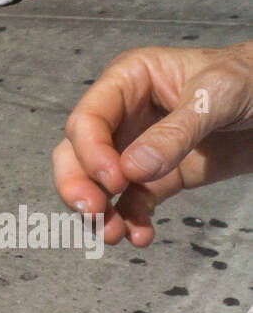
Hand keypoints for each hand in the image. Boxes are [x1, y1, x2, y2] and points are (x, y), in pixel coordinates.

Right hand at [53, 41, 252, 246]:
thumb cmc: (252, 78)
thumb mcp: (218, 95)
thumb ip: (175, 132)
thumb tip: (132, 170)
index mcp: (129, 81)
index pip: (87, 120)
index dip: (91, 153)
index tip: (114, 180)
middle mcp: (123, 116)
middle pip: (77, 155)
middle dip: (78, 186)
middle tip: (93, 212)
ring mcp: (136, 149)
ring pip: (95, 185)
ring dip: (99, 214)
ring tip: (113, 234)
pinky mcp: (155, 178)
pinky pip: (131, 204)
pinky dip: (131, 222)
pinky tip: (141, 234)